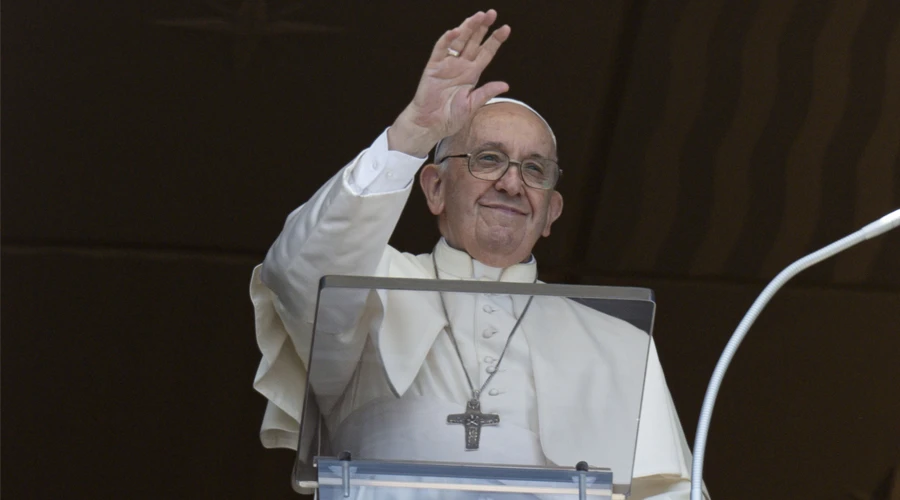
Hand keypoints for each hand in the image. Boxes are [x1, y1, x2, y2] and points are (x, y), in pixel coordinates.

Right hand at [388, 10, 510, 156]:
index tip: (506, 28)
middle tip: (492, 13)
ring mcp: (447, 64)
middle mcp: (461, 66)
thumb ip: (486, 93)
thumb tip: (505, 85)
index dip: (495, 40)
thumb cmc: (450, 117)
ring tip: (479, 16)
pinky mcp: (433, 66)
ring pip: (460, 41)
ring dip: (468, 28)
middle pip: (474, 42)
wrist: (430, 124)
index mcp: (472, 74)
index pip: (486, 52)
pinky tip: (456, 31)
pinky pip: (441, 49)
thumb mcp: (472, 105)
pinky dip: (447, 39)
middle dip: (483, 27)